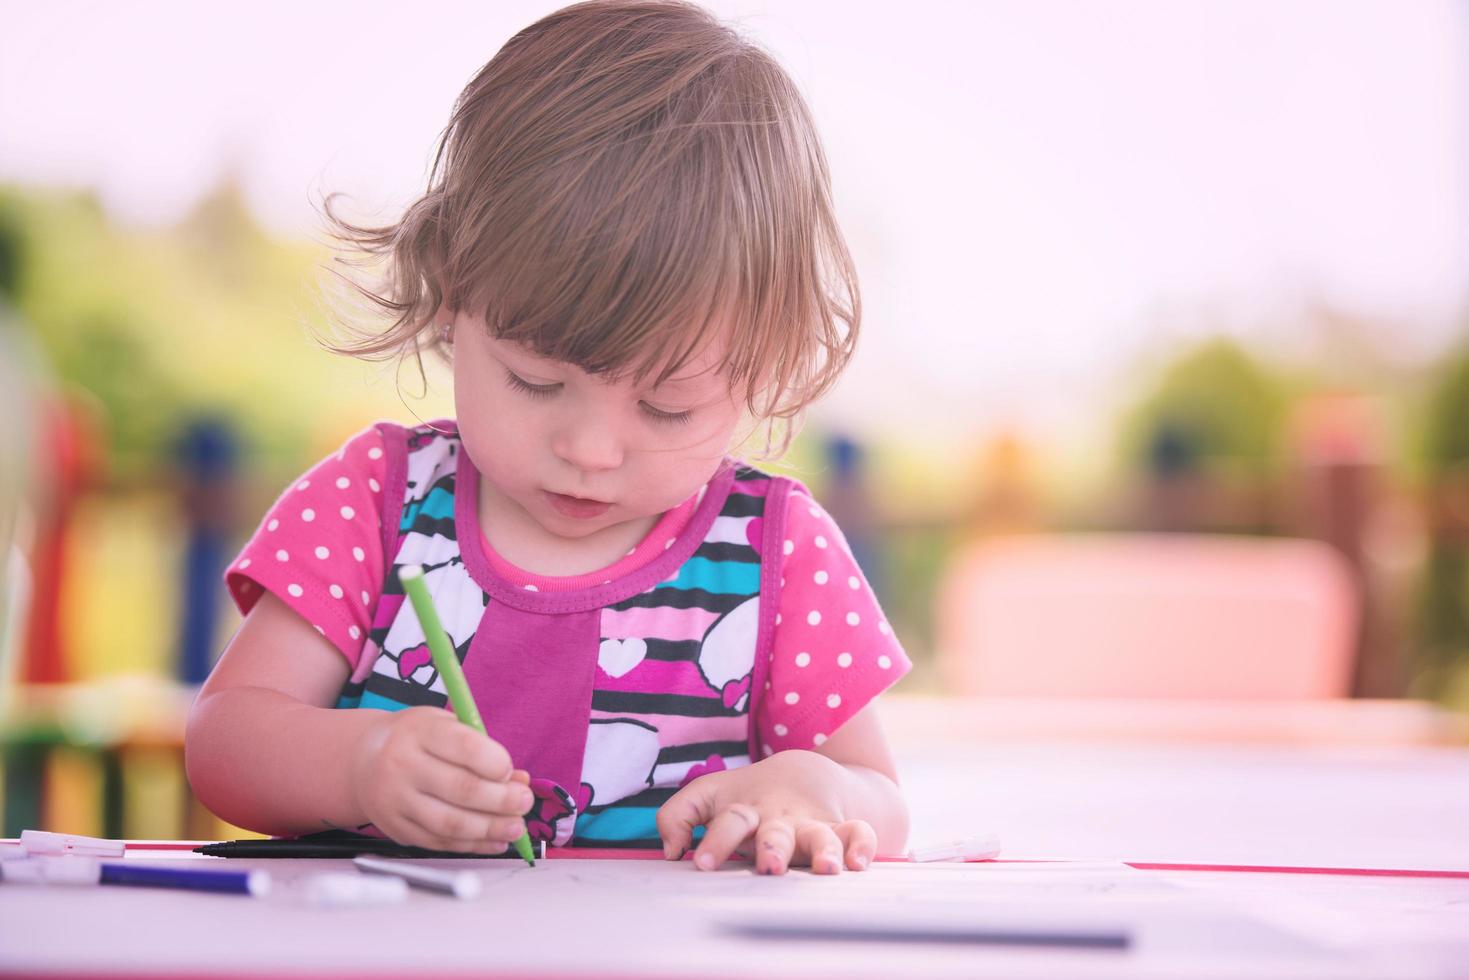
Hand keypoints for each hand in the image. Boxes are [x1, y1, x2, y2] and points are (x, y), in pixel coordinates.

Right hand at [348, 705, 533, 853]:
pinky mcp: (395, 828)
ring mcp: (395, 800)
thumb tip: (520, 782)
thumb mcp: (447, 729)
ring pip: (450, 823)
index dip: (496, 763)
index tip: (511, 771)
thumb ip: (483, 751)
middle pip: (461, 789)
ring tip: (516, 828)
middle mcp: (401, 765)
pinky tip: (494, 841)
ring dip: (490, 829)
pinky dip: (472, 845)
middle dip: (502, 801)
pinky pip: (439, 842)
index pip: (465, 748)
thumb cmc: (419, 740)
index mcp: (420, 731)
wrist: (364, 759)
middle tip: (525, 803)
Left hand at [655, 750, 877, 874]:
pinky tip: (860, 863)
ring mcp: (812, 825)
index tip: (701, 863)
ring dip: (825, 850)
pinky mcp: (840, 831)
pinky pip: (858, 834)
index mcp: (745, 810)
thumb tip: (671, 851)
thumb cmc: (747, 795)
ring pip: (821, 835)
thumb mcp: (709, 796)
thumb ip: (679, 815)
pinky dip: (863, 845)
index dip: (716, 842)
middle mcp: (779, 819)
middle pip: (776, 832)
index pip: (729, 822)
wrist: (804, 772)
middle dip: (773, 848)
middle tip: (769, 866)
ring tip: (826, 869)